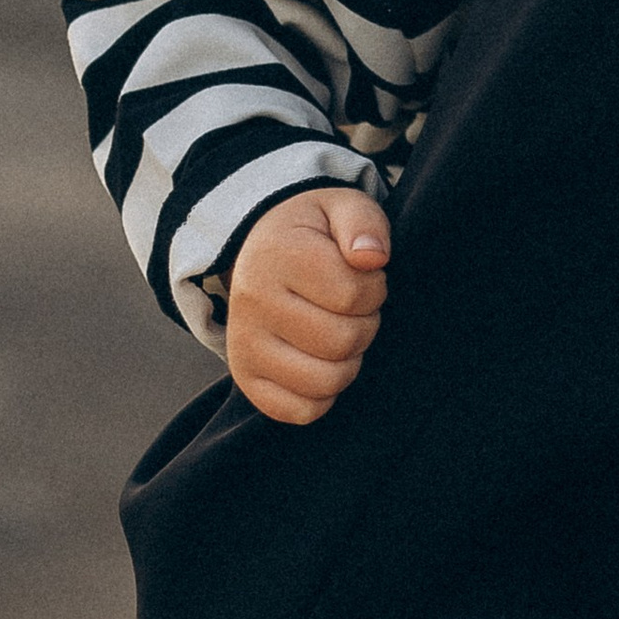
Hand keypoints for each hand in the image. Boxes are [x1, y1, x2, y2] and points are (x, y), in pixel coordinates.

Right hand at [225, 185, 391, 422]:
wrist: (260, 251)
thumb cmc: (313, 234)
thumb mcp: (341, 208)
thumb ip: (364, 224)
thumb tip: (371, 257)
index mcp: (278, 255)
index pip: (353, 294)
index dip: (374, 289)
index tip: (363, 276)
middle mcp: (251, 302)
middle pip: (342, 341)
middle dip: (365, 325)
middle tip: (352, 308)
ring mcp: (244, 344)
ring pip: (325, 380)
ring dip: (349, 361)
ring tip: (338, 332)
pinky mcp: (246, 378)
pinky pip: (300, 410)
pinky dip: (324, 394)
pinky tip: (323, 362)